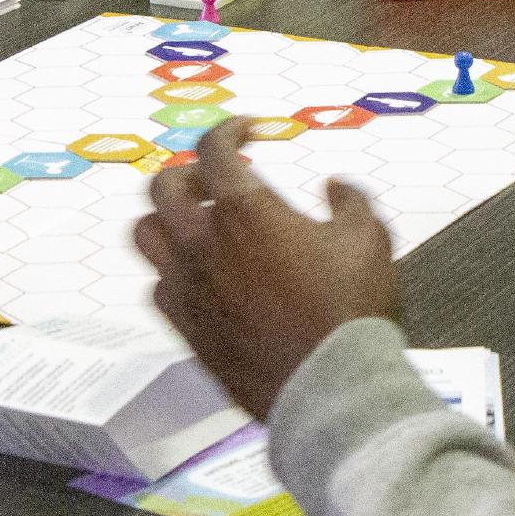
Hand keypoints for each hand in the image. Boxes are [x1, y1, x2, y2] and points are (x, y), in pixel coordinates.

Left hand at [135, 118, 401, 418]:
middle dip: (189, 173)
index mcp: (246, 211)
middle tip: (216, 181)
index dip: (228, 129)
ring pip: (145, 235)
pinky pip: (157, 287)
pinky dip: (171, 272)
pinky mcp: (187, 329)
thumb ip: (349, 201)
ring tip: (195, 225)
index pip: (213, 149)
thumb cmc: (349, 311)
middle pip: (162, 187)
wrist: (329, 386)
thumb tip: (335, 187)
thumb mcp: (369, 239)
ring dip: (166, 220)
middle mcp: (205, 244)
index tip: (246, 130)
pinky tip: (199, 276)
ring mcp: (190, 289)